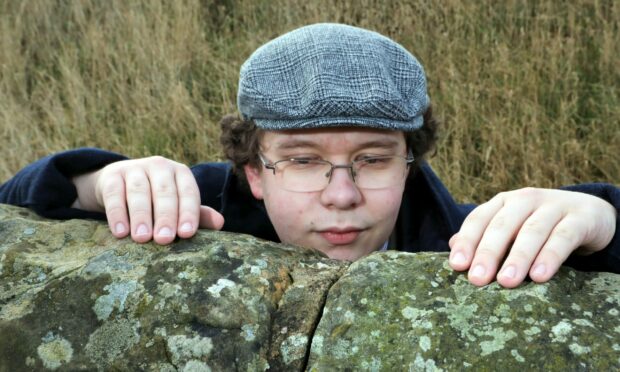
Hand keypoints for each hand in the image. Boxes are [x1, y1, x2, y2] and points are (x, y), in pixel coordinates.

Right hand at [72, 156, 224, 243]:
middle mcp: (160, 166)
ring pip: (139, 191)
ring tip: (142, 238)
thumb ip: (198, 215)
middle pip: (165, 192)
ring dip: (141, 216)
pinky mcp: (112, 175)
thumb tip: (220, 223)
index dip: (189, 213)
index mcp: (181, 173)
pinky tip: (120, 232)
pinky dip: (117, 214)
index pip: (188, 192)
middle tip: (163, 239)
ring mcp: (135, 168)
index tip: (187, 234)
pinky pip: (115, 194)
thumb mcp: (178, 205)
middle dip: (165, 216)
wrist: (120, 185)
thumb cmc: (157, 200)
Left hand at [448, 188, 616, 287]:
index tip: (457, 266)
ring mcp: (553, 206)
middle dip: (487, 252)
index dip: (467, 241)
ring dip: (517, 257)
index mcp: (503, 202)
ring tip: (507, 282)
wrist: (588, 215)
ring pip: (531, 231)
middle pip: (502, 225)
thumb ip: (483, 238)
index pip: (479, 219)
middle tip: (477, 279)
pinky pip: (563, 237)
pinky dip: (550, 256)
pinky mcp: (580, 219)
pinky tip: (539, 276)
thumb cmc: (539, 227)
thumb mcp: (511, 230)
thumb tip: (452, 248)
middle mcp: (525, 199)